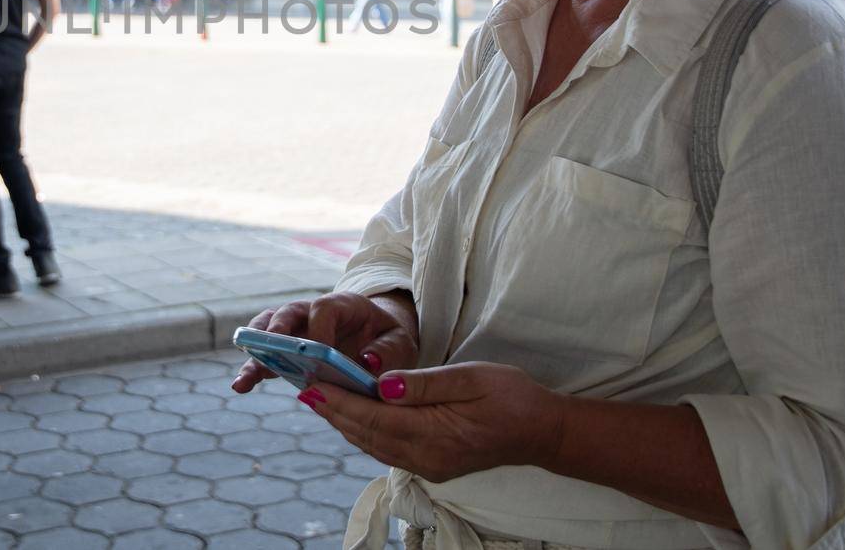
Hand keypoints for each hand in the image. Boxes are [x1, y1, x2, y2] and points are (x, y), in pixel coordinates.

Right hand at [230, 291, 417, 393]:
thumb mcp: (401, 342)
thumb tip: (367, 362)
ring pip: (268, 330)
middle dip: (275, 334)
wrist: (380, 335)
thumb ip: (389, 351)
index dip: (318, 329)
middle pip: (287, 313)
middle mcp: (314, 310)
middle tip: (268, 352)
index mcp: (344, 305)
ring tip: (244, 380)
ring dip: (256, 352)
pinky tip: (241, 386)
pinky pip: (266, 350)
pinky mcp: (288, 345)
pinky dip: (254, 365)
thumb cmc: (389, 338)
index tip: (317, 354)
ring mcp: (297, 327)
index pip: (324, 308)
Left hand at [300, 362, 564, 483]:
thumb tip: (383, 385)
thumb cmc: (511, 396)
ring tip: (319, 398)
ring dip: (345, 422)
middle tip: (303, 387)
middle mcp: (426, 458)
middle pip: (367, 435)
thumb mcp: (471, 378)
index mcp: (435, 435)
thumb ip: (425, 383)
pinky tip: (352, 415)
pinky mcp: (431, 465)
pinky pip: (387, 449)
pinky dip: (364, 431)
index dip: (340, 402)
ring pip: (373, 445)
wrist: (541, 432)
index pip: (374, 418)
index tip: (311, 385)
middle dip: (333, 411)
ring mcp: (428, 466)